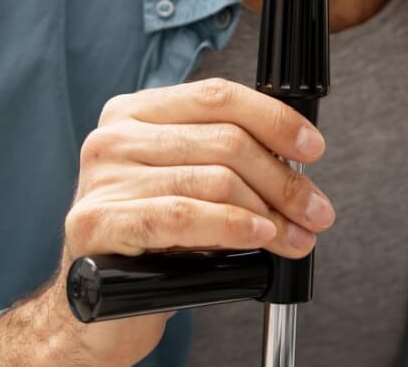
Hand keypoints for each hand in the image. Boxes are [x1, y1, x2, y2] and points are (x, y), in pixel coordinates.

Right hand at [0, 78, 333, 366]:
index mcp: (135, 112)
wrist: (92, 310)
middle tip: (315, 210)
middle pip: (224, 141)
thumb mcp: (188, 186)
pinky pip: (183, 216)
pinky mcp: (96, 223)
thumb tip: (297, 165)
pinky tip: (259, 237)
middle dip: (284, 179)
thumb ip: (226, 161)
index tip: (312, 148)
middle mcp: (114, 137)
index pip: (217, 96)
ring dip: (269, 211)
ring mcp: (102, 179)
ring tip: (293, 235)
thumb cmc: (147, 244)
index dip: (274, 120)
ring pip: (213, 179)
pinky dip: (232, 226)